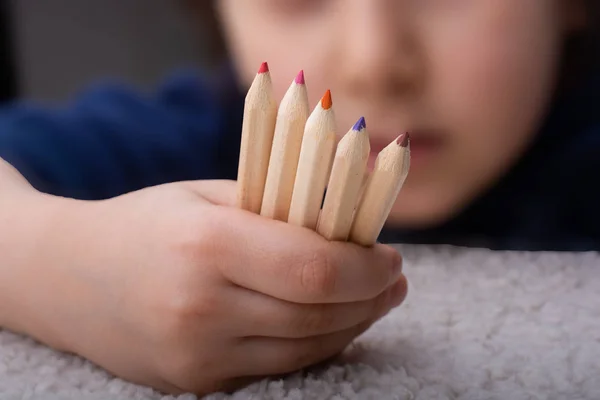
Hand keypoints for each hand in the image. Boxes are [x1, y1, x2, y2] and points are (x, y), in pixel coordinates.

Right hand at [4, 179, 407, 395]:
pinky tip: (330, 320)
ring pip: (307, 350)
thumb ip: (282, 209)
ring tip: (374, 298)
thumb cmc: (147, 221)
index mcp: (206, 246)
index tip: (392, 257)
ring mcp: (197, 355)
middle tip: (395, 279)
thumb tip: (352, 224)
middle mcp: (201, 308)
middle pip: (320, 315)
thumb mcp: (211, 195)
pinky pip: (280, 368)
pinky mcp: (196, 382)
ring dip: (352, 324)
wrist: (68, 276)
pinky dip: (316, 345)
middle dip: (371, 298)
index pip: (316, 269)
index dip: (368, 268)